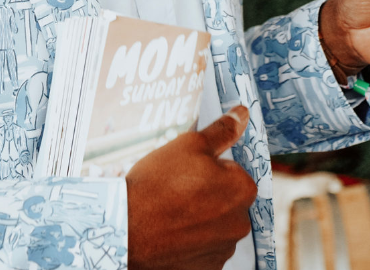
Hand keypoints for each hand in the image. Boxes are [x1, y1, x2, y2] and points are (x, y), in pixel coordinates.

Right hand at [127, 105, 256, 269]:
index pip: (234, 170)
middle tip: (177, 189)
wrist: (127, 230)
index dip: (210, 167)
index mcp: (242, 189)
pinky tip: (170, 232)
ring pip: (215, 224)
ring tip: (170, 210)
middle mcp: (240, 223)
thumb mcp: (190, 145)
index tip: (189, 171)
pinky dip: (191, 240)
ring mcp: (223, 250)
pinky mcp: (206, 269)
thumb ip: (222, 131)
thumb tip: (242, 115)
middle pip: (227, 199)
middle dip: (209, 193)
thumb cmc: (159, 184)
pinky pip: (204, 248)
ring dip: (200, 217)